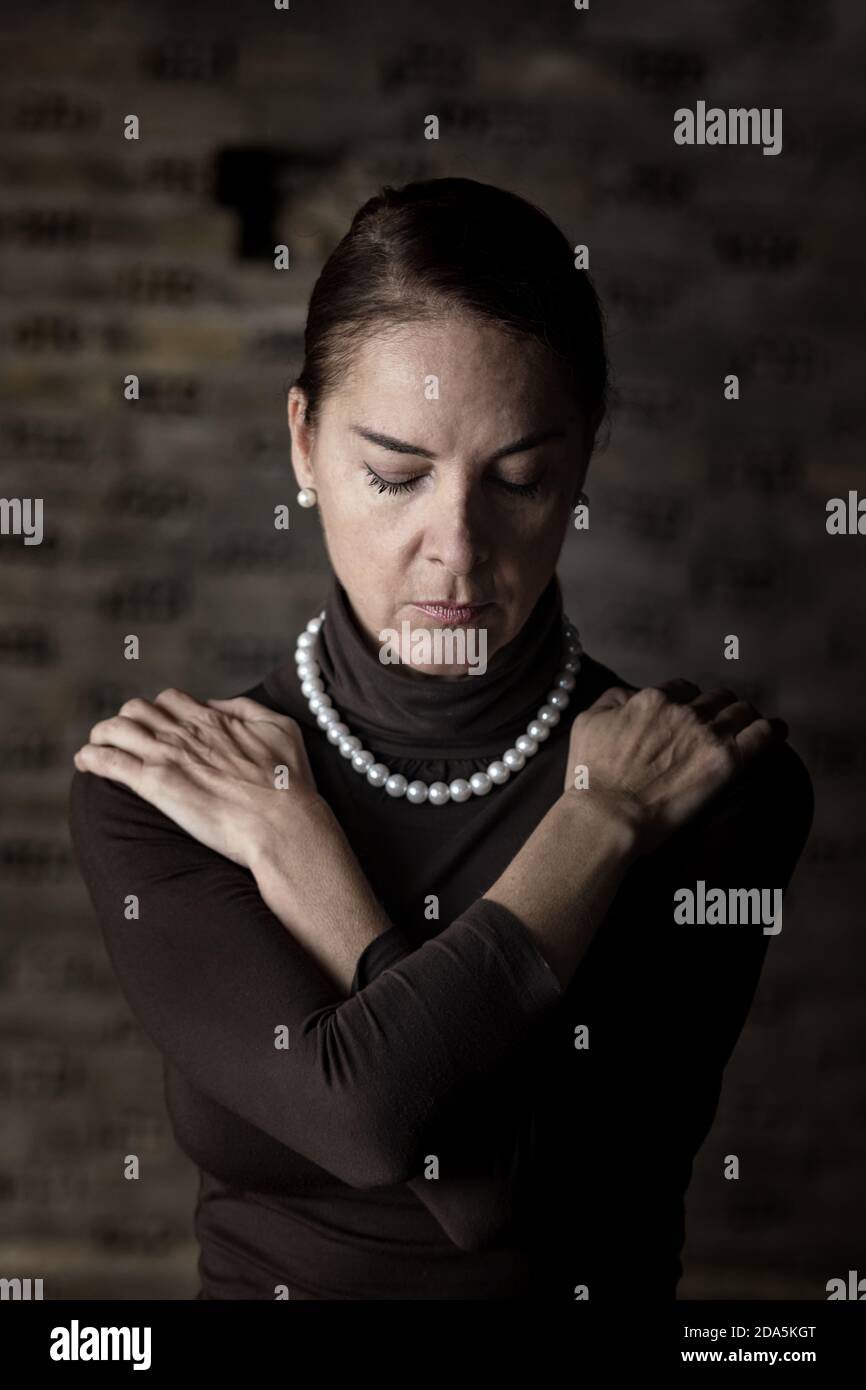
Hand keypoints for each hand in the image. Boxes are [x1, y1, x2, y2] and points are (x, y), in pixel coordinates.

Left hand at [73, 689, 323, 868]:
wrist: (282, 824)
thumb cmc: (289, 783)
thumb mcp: (281, 727)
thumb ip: (245, 708)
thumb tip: (218, 704)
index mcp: (212, 719)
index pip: (169, 700)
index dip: (160, 711)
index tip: (158, 727)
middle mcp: (185, 732)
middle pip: (137, 709)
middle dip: (127, 720)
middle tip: (124, 739)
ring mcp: (168, 756)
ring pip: (116, 728)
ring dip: (102, 734)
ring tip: (97, 747)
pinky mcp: (155, 784)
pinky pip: (109, 761)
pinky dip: (91, 757)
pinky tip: (85, 763)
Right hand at [563, 679, 788, 855]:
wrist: (607, 817)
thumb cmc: (590, 777)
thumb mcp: (586, 723)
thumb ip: (612, 699)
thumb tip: (631, 695)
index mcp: (652, 700)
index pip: (680, 689)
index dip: (685, 701)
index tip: (687, 715)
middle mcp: (683, 711)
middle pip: (714, 698)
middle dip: (718, 706)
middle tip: (720, 720)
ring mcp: (707, 735)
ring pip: (740, 710)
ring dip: (744, 715)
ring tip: (750, 723)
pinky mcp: (726, 761)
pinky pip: (762, 735)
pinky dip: (772, 729)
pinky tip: (777, 730)